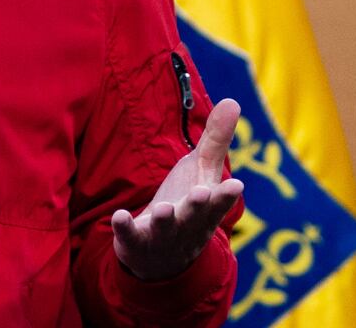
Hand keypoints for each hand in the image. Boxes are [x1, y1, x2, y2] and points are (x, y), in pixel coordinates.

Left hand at [112, 98, 244, 281]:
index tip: (236, 185)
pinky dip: (125, 229)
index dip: (226, 195)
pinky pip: (130, 238)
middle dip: (198, 207)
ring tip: (163, 209)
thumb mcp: (202, 172)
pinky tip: (119, 216)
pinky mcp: (136, 243)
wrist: (162, 256)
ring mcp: (162, 237)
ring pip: (166, 230)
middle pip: (195, 217)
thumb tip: (233, 100)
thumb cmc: (187, 205)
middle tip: (201, 193)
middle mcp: (189, 225)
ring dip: (165, 220)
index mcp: (207, 208)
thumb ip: (216, 139)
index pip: (220, 202)